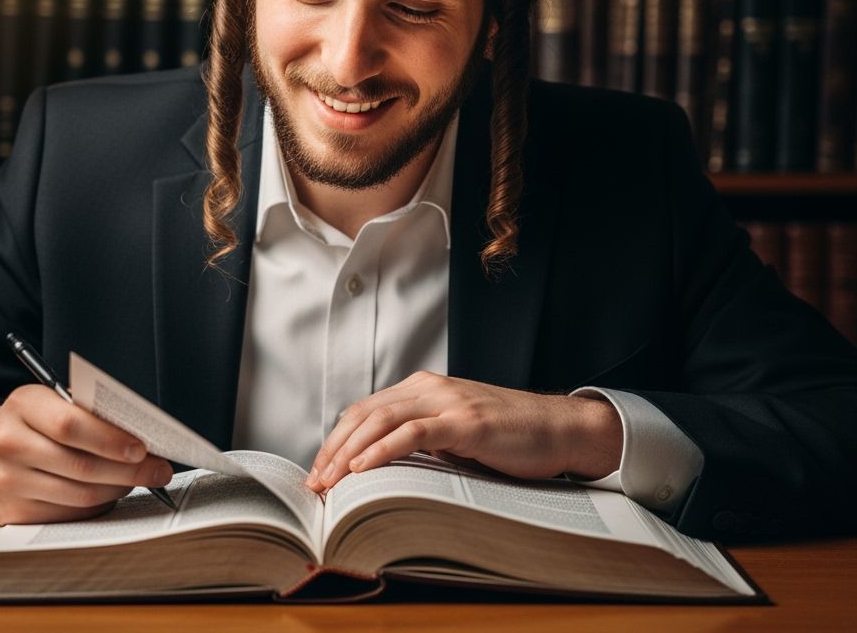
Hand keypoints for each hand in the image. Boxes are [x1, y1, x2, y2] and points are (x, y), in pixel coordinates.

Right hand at [0, 385, 173, 525]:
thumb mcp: (52, 400)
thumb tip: (140, 431)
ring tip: (140, 478)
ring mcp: (7, 482)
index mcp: (23, 405)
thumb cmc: (31, 422)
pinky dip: (98, 504)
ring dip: (118, 488)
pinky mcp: (12, 513)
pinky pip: (68, 514)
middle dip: (129, 470)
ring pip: (79, 494)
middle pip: (80, 465)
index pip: (71, 424)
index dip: (111, 439)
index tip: (143, 447)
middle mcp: (9, 443)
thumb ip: (89, 411)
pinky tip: (112, 492)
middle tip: (159, 469)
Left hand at [304, 371, 621, 490]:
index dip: (336, 440)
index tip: (318, 472)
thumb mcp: (455, 432)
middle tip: (313, 483)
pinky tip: (363, 468)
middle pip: (364, 414)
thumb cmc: (509, 437)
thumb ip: (422, 438)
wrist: (559, 428)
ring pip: (382, 420)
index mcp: (423, 388)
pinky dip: (382, 450)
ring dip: (348, 453)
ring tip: (329, 481)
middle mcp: (429, 388)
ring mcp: (447, 402)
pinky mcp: (465, 422)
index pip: (365, 411)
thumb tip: (380, 466)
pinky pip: (413, 433)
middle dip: (333, 449)